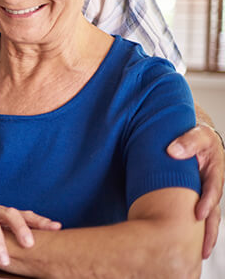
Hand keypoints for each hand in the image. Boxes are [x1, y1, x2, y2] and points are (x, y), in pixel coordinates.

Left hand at [167, 124, 224, 257]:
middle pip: (214, 212)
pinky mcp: (195, 197)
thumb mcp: (195, 133)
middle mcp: (212, 185)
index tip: (198, 215)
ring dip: (204, 236)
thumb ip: (187, 141)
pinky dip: (193, 229)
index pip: (213, 189)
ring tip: (199, 254)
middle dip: (209, 231)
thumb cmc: (196, 136)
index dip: (207, 203)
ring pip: (207, 218)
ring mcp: (204, 193)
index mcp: (215, 171)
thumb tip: (172, 151)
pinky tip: (187, 243)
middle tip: (203, 249)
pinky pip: (194, 214)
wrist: (193, 137)